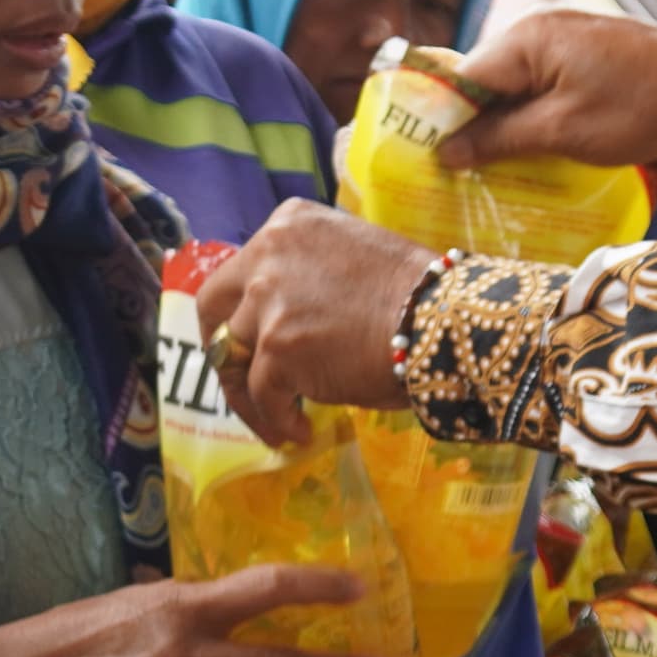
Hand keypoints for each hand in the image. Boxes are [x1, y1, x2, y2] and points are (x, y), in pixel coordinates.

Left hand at [190, 206, 436, 447]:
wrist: (441, 320)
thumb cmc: (416, 293)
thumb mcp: (353, 254)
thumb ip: (312, 272)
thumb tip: (295, 314)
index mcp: (287, 224)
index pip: (242, 269)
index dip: (242, 309)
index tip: (253, 337)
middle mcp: (267, 255)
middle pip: (215, 307)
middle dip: (220, 345)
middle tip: (237, 377)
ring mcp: (268, 303)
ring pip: (231, 358)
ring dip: (249, 396)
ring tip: (276, 419)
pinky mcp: (277, 349)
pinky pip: (261, 395)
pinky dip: (275, 420)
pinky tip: (298, 431)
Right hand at [437, 9, 656, 172]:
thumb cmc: (643, 106)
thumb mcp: (565, 132)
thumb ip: (501, 139)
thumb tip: (446, 152)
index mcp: (526, 35)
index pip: (462, 78)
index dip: (443, 121)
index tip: (427, 161)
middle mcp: (535, 20)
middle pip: (483, 77)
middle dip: (473, 123)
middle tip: (461, 172)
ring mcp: (558, 26)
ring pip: (509, 79)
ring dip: (503, 118)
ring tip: (495, 164)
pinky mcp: (578, 39)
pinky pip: (536, 74)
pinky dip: (529, 105)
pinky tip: (532, 141)